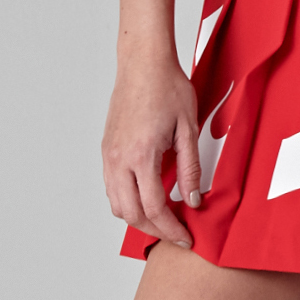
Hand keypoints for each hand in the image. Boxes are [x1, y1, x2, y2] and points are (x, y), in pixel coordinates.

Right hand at [102, 53, 202, 247]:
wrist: (143, 62)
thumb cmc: (167, 86)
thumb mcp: (188, 126)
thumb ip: (190, 166)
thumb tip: (192, 199)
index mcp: (141, 155)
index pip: (154, 208)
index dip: (171, 228)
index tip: (185, 237)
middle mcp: (119, 160)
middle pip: (131, 215)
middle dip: (155, 230)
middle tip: (176, 233)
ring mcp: (109, 156)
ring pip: (117, 205)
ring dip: (138, 219)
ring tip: (163, 219)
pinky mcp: (106, 150)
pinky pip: (111, 189)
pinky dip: (127, 202)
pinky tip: (146, 197)